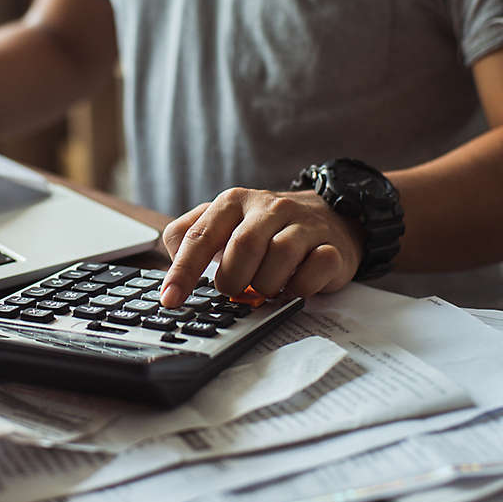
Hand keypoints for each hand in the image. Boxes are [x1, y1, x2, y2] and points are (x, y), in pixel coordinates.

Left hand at [159, 188, 364, 307]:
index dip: (183, 271)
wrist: (330, 218)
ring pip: (280, 257)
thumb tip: (171, 270)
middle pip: (242, 247)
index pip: (199, 236)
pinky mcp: (332, 246)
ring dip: (267, 285)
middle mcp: (268, 207)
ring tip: (265, 287)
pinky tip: (293, 287)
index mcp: (233, 202)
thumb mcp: (224, 224)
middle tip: (235, 290)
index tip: (171, 299)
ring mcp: (303, 224)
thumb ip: (190, 238)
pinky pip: (314, 270)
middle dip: (233, 279)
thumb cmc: (265, 229)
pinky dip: (300, 288)